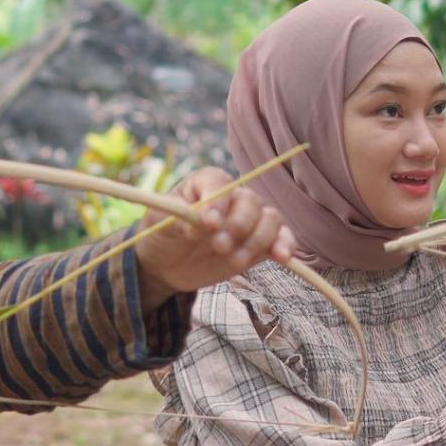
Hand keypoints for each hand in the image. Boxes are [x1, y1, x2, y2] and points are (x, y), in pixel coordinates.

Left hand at [135, 167, 295, 309]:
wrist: (168, 263)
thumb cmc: (163, 234)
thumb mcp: (160, 224)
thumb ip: (178, 219)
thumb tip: (199, 222)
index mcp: (206, 183)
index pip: (220, 184)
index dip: (218, 202)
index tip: (208, 223)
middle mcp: (233, 196)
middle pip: (250, 202)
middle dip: (238, 226)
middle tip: (218, 246)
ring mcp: (250, 219)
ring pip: (270, 219)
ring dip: (257, 241)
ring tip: (234, 261)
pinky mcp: (260, 243)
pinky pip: (282, 238)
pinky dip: (286, 246)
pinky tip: (282, 257)